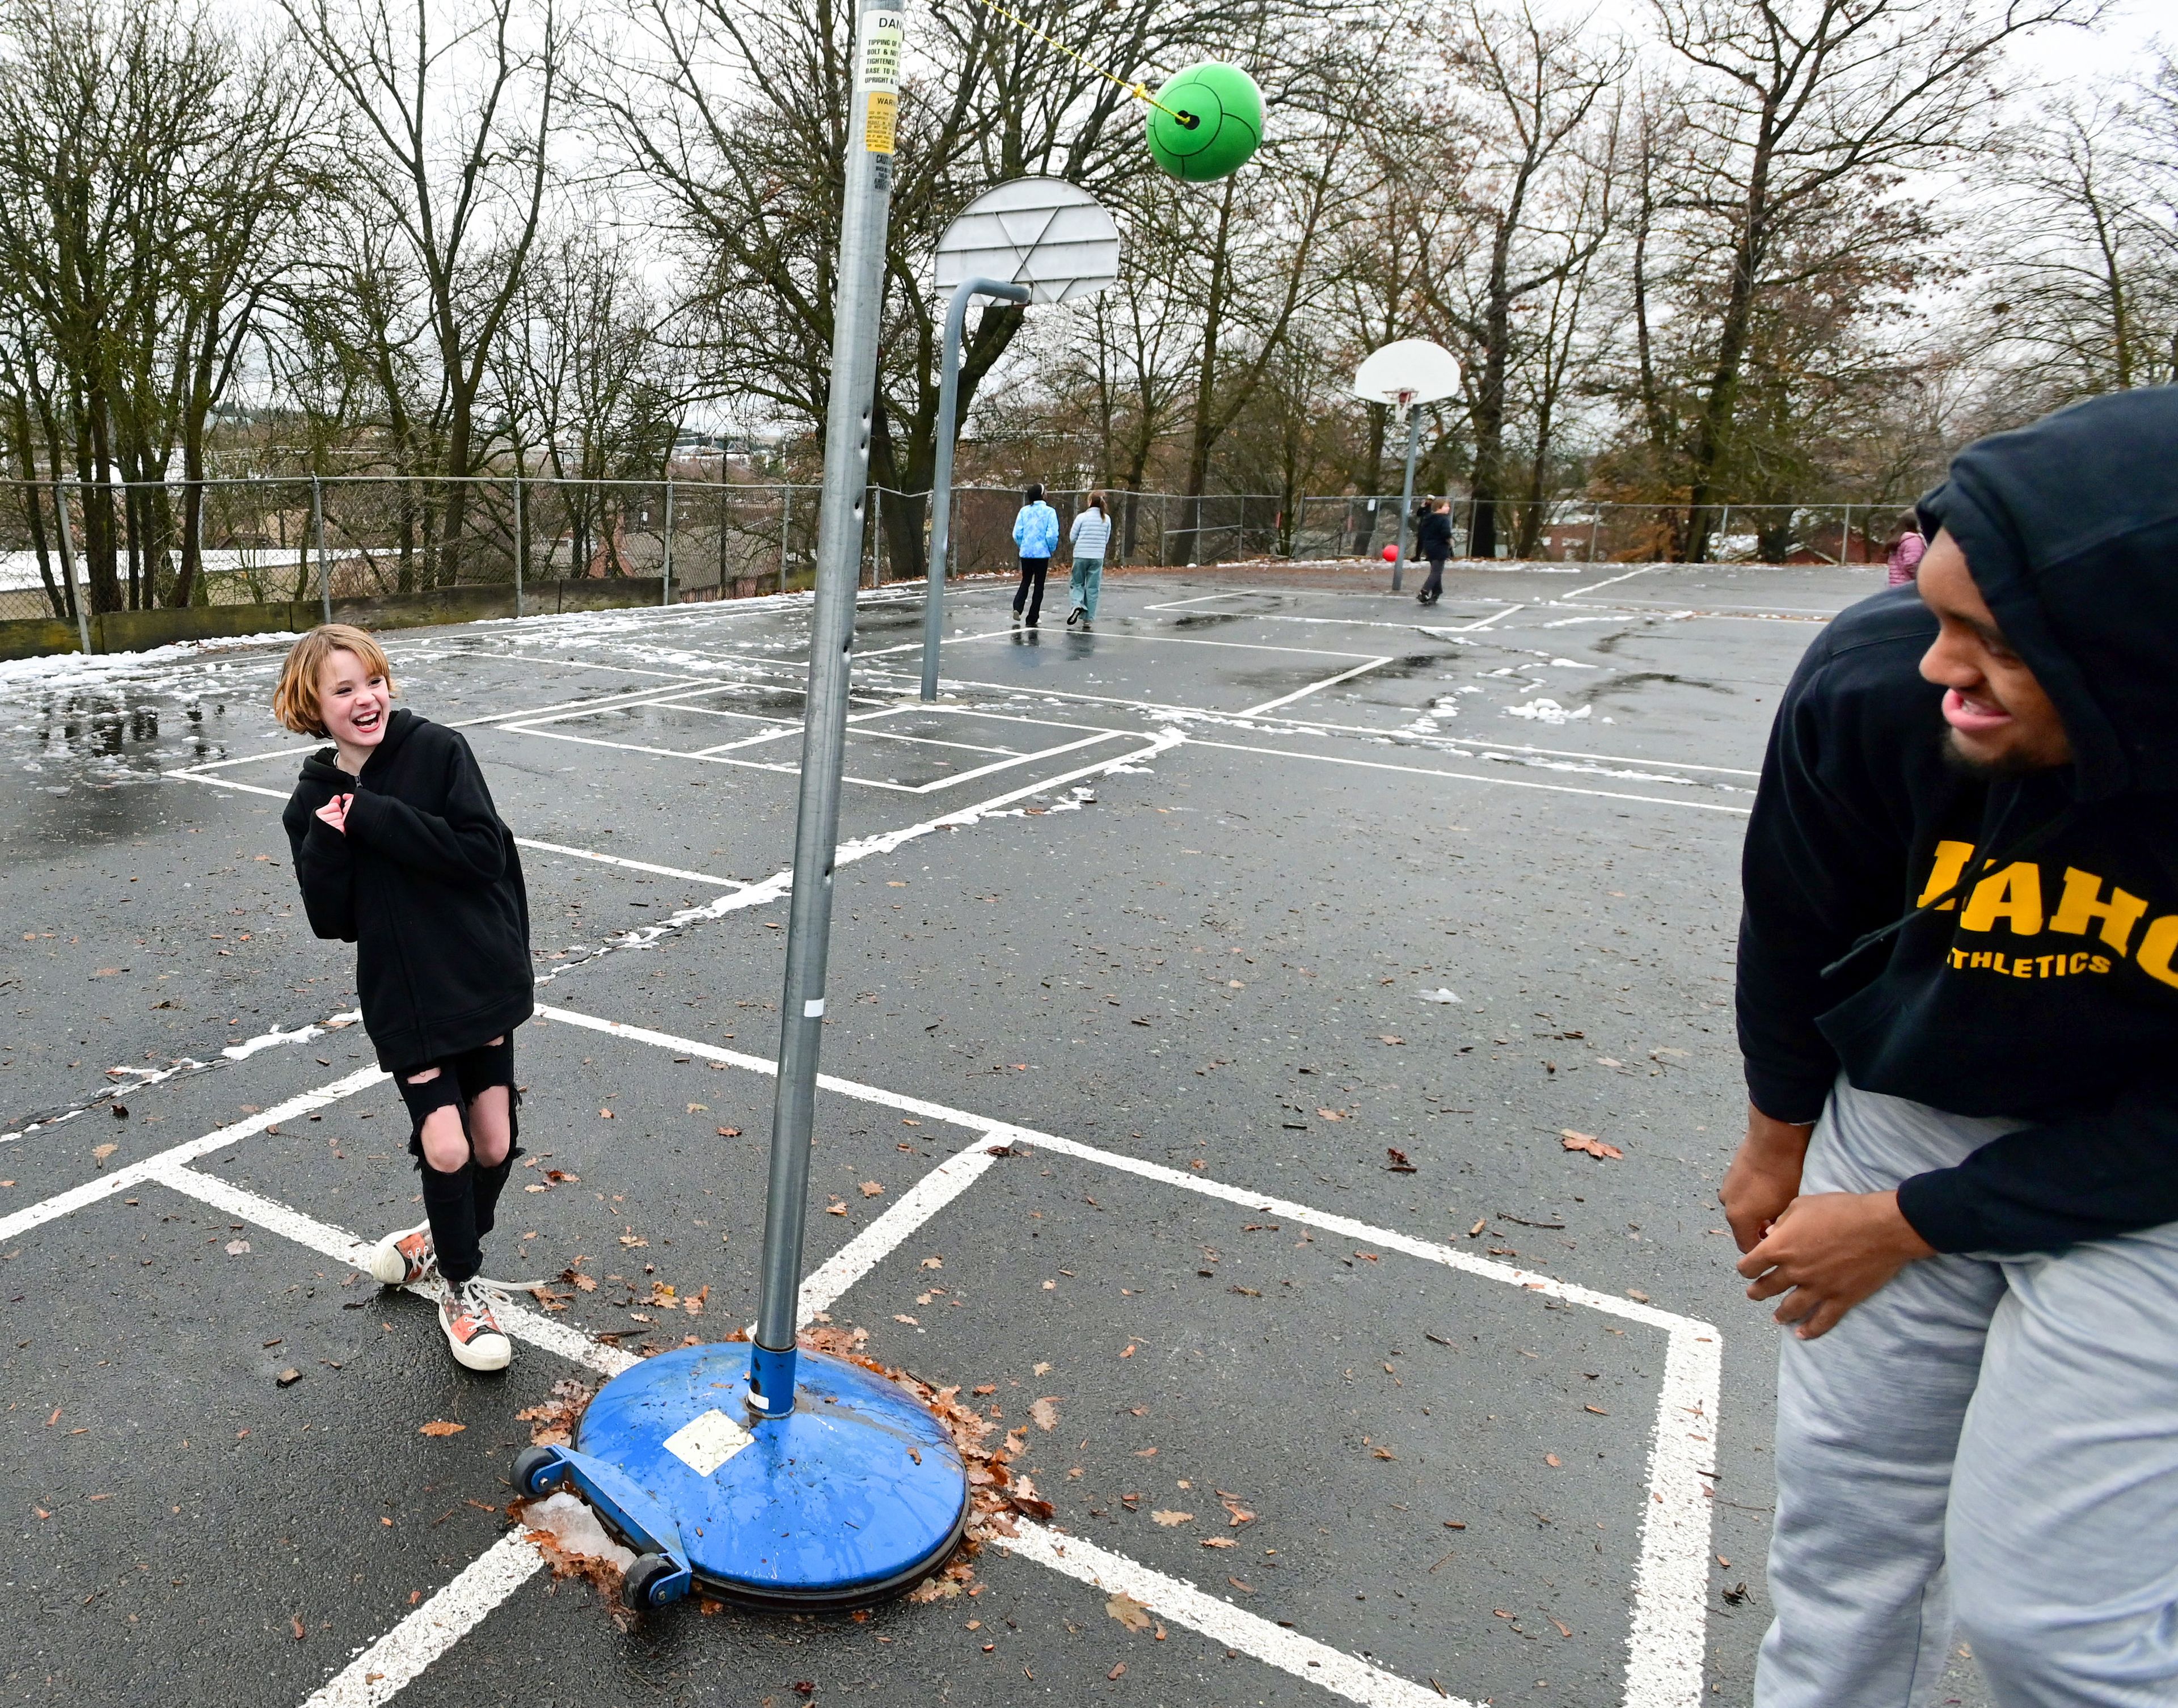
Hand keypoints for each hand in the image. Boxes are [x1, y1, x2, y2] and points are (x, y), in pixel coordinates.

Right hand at [315, 792, 351, 832]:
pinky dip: (341, 830)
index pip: (335, 806)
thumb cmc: (323, 826)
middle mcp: (320, 819)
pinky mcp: (331, 833)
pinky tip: (336, 832)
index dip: (336, 810)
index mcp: (318, 812)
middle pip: (339, 813)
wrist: (318, 841)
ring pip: (341, 820)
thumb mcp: (325, 814)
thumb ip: (331, 805)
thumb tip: (338, 796)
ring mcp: (325, 826)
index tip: (332, 815)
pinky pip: (342, 828)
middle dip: (339, 818)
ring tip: (335, 827)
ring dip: (340, 824)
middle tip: (334, 822)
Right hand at [1719, 1104, 1813, 1252]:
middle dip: (1759, 1231)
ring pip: (1741, 1209)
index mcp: (1739, 1218)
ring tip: (1776, 1205)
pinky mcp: (1731, 1173)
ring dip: (1755, 1213)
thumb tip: (1776, 1234)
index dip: (1764, 1252)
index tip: (1780, 1249)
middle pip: (1742, 1228)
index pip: (1748, 1249)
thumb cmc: (1785, 1176)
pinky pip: (1741, 1193)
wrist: (1775, 1138)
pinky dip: (1752, 1197)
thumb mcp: (1787, 1209)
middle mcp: (1727, 1205)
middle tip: (1781, 1227)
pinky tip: (1769, 1189)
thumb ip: (1778, 1229)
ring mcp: (1727, 1187)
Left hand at [1737, 1190, 1935, 1338]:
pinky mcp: (1841, 1299)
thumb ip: (1781, 1222)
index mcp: (1780, 1247)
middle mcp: (1794, 1271)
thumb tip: (1770, 1234)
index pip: (1750, 1265)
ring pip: (1791, 1308)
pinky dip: (1810, 1330)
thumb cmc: (1841, 1209)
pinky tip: (1802, 1335)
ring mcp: (1818, 1288)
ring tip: (1776, 1318)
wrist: (1880, 1227)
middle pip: (1766, 1288)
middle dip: (1757, 1292)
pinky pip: (1822, 1320)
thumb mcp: (1802, 1205)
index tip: (1747, 1270)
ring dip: (1780, 1314)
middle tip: (1754, 1294)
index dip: (1746, 1268)